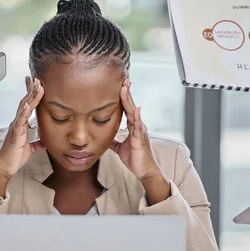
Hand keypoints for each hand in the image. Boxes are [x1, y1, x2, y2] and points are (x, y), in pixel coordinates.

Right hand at [0, 78, 44, 195]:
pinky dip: (24, 111)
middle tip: (38, 78)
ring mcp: (15, 127)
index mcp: (20, 125)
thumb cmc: (13, 158)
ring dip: (31, 96)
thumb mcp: (29, 149)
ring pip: (23, 108)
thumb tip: (45, 141)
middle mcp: (17, 123)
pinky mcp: (15, 134)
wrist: (3, 168)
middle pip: (25, 102)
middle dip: (32, 90)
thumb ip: (37, 144)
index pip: (26, 106)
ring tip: (37, 85)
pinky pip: (20, 120)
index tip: (37, 84)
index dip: (32, 95)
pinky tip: (29, 104)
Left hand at [110, 80, 169, 204]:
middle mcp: (138, 126)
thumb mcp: (120, 148)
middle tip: (123, 79)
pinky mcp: (140, 139)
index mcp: (133, 127)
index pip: (127, 108)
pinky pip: (138, 126)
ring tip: (125, 88)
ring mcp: (140, 131)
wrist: (144, 171)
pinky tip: (136, 109)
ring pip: (134, 112)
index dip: (123, 97)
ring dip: (129, 100)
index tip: (120, 85)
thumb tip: (105, 138)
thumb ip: (114, 141)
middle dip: (126, 93)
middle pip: (131, 106)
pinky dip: (137, 117)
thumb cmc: (135, 159)